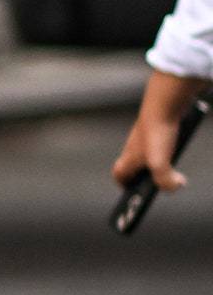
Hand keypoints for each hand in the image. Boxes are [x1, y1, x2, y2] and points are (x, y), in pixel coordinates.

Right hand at [112, 70, 205, 196]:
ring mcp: (143, 134)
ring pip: (145, 150)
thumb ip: (165, 181)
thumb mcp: (160, 163)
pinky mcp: (155, 125)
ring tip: (169, 160)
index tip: (130, 190)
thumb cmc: (157, 132)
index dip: (123, 184)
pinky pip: (157, 138)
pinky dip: (164, 144)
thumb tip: (176, 185)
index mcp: (129, 158)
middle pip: (132, 163)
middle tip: (154, 179)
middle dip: (142, 173)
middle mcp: (133, 146)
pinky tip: (176, 143)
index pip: (118, 174)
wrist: (164, 104)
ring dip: (154, 158)